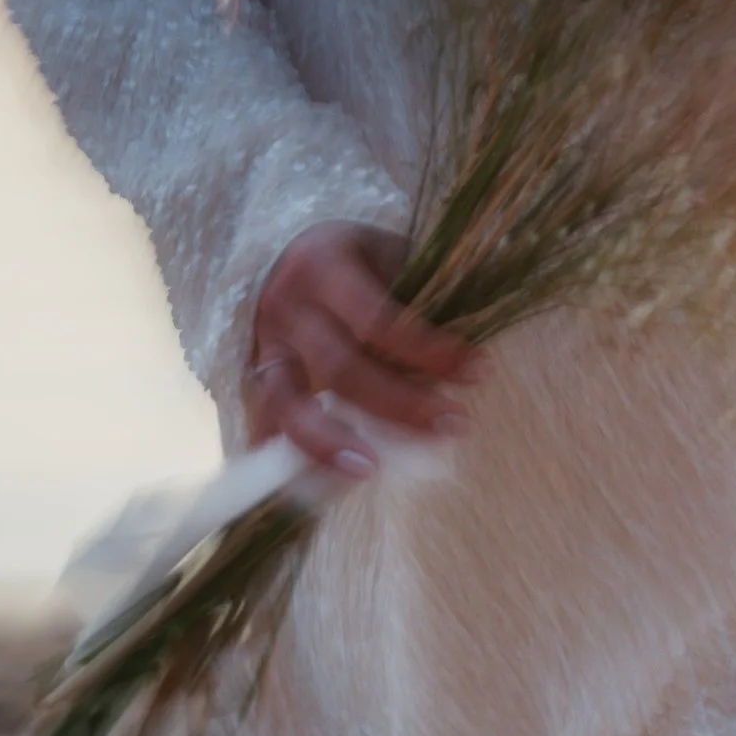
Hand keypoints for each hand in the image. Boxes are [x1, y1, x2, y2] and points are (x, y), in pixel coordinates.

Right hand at [244, 221, 482, 477]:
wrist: (300, 251)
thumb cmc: (366, 261)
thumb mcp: (395, 259)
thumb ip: (420, 306)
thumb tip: (461, 371)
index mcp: (324, 263)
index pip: (379, 320)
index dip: (429, 352)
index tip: (479, 371)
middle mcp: (287, 304)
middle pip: (340, 367)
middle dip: (400, 403)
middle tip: (454, 425)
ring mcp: (265, 343)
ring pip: (290, 403)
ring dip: (333, 442)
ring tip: (371, 470)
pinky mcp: (256, 375)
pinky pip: (266, 421)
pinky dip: (289, 452)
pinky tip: (312, 485)